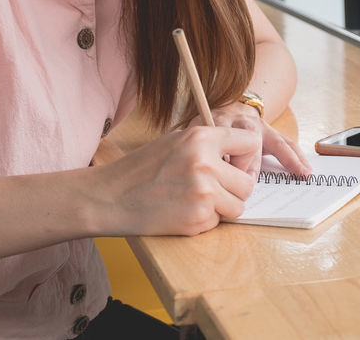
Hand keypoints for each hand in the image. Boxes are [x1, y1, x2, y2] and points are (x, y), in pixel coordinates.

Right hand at [98, 126, 257, 235]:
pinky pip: (218, 222)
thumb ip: (208, 143)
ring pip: (238, 206)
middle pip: (248, 182)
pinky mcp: (197, 220)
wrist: (109, 197)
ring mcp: (203, 194)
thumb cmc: (141, 168)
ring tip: (197, 200)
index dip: (247, 157)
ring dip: (223, 207)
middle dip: (235, 189)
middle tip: (216, 189)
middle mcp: (207, 164)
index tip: (238, 166)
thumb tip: (240, 154)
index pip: (250, 143)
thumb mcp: (175, 141)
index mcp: (201, 138)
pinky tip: (183, 211)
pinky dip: (205, 220)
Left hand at [205, 102, 311, 180]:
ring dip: (287, 159)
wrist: (227, 108)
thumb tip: (205, 174)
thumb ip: (198, 148)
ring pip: (274, 141)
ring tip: (300, 172)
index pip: (225, 135)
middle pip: (252, 140)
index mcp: (221, 120)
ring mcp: (261, 126)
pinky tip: (306, 170)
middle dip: (250, 163)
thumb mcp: (197, 133)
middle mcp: (243, 121)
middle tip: (246, 182)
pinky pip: (286, 144)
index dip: (225, 157)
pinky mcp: (271, 133)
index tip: (222, 172)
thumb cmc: (208, 131)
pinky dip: (296, 157)